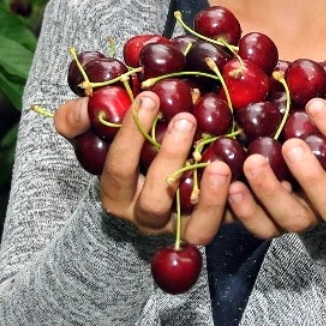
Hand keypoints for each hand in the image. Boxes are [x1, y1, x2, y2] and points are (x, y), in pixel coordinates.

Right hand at [52, 92, 232, 244]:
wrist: (170, 159)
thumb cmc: (133, 142)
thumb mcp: (100, 129)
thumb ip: (80, 117)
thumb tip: (84, 107)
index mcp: (118, 194)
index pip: (118, 170)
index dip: (131, 136)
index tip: (150, 97)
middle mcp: (149, 216)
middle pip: (156, 201)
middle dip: (170, 160)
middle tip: (187, 119)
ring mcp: (185, 224)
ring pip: (196, 227)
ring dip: (209, 197)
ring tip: (220, 162)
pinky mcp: (217, 222)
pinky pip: (229, 224)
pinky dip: (237, 204)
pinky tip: (244, 175)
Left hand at [227, 94, 325, 237]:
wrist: (293, 133)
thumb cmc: (324, 119)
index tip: (316, 104)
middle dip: (313, 178)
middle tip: (291, 145)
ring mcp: (305, 214)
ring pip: (295, 220)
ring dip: (273, 193)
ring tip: (253, 162)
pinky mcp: (273, 221)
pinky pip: (262, 226)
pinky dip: (246, 210)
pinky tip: (233, 185)